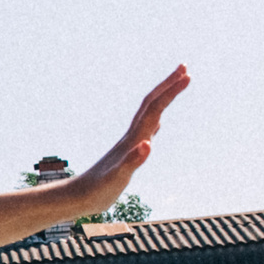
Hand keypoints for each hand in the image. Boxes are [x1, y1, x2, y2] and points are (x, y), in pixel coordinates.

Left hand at [68, 65, 188, 212]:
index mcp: (132, 140)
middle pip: (151, 104)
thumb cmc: (97, 190)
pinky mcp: (127, 153)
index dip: (170, 92)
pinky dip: (155, 121)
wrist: (76, 196)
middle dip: (168, 85)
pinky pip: (144, 131)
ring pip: (148, 113)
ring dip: (162, 97)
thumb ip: (132, 161)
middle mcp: (131, 137)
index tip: (187, 75)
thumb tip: (147, 144)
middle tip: (184, 67)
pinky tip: (158, 123)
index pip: (154, 109)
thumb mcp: (116, 179)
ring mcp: (128, 144)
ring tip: (175, 85)